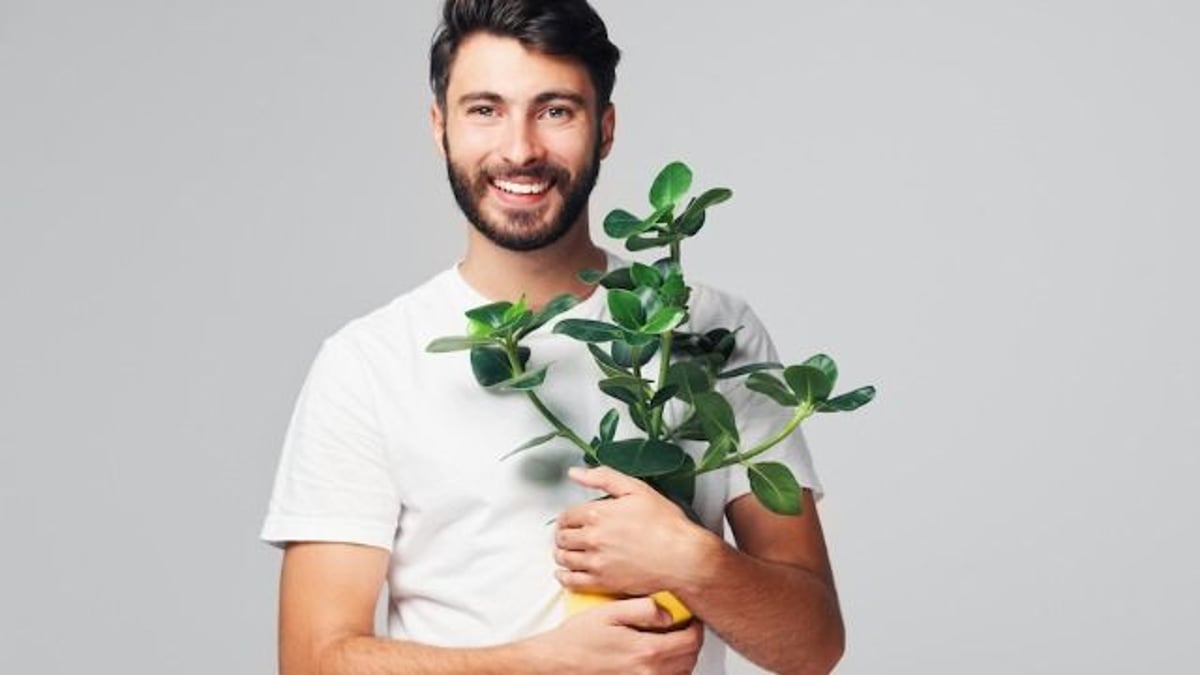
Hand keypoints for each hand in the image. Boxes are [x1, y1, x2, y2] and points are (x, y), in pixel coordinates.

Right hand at [526, 597, 702, 674]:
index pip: (690, 641)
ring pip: (681, 674)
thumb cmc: (577, 639)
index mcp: (647, 651)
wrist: (556, 664)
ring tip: (671, 643)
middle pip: (689, 659)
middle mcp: (649, 673)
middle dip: (690, 642)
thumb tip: (668, 613)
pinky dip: (669, 673)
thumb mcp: (609, 613)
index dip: (696, 627)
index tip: (691, 619)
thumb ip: (643, 609)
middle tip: (682, 628)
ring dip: (682, 659)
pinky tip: (657, 661)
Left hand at [555, 466, 713, 596]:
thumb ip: (603, 478)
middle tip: (570, 537)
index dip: (567, 518)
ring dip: (563, 555)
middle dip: (564, 536)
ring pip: (563, 559)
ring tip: (569, 553)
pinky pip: (571, 582)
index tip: (571, 522)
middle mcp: (593, 538)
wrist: (683, 558)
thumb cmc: (666, 524)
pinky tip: (567, 573)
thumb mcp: (637, 489)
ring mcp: (596, 562)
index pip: (565, 516)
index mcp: (598, 513)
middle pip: (562, 538)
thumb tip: (575, 473)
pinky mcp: (603, 583)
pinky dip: (564, 577)